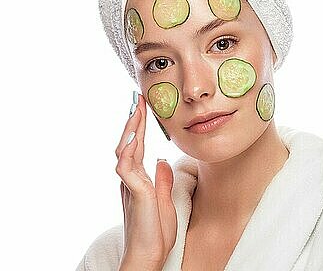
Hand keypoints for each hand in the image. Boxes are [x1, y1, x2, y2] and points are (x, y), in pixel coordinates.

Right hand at [115, 93, 176, 269]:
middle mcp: (130, 180)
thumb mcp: (165, 200)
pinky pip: (126, 169)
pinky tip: (133, 138)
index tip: (144, 108)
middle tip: (138, 99)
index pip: (137, 148)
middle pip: (129, 144)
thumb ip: (162, 180)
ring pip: (125, 151)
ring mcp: (130, 186)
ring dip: (131, 130)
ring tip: (136, 110)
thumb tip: (163, 161)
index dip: (139, 128)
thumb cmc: (157, 233)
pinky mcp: (134, 194)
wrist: (150, 255)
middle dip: (134, 121)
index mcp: (138, 181)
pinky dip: (128, 152)